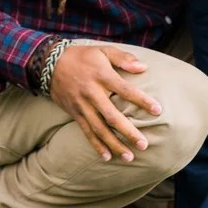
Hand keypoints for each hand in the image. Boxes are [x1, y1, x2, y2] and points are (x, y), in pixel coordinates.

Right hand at [48, 42, 162, 161]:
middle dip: (128, 132)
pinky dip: (96, 145)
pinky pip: (86, 132)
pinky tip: (108, 156)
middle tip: (144, 144)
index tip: (157, 110)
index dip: (142, 101)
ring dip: (114, 144)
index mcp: (102, 77)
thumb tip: (143, 67)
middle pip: (112, 116)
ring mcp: (82, 106)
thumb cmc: (83, 56)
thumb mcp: (104, 50)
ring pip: (99, 129)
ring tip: (129, 157)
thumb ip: (124, 58)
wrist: (49, 64)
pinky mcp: (74, 114)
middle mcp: (92, 93)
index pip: (126, 91)